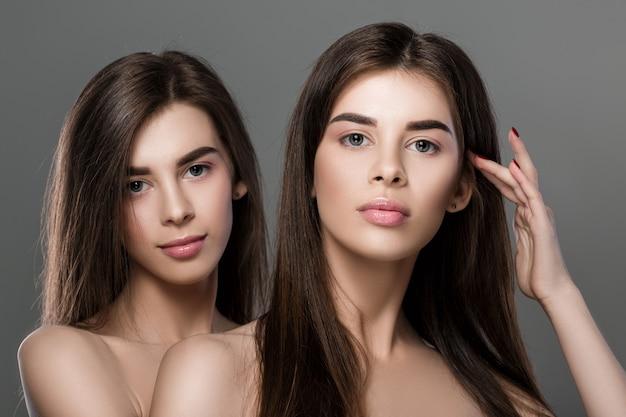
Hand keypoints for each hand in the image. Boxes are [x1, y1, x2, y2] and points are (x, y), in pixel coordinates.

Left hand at [468, 128, 574, 306]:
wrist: (549, 289)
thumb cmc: (534, 273)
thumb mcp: (517, 247)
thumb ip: (515, 233)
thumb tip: (506, 226)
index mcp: (526, 214)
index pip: (508, 186)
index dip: (492, 172)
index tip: (474, 161)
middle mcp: (534, 210)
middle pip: (516, 177)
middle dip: (496, 162)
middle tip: (475, 150)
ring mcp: (539, 214)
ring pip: (525, 180)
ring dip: (509, 162)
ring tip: (497, 146)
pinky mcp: (542, 222)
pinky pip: (532, 196)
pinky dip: (524, 180)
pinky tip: (514, 167)